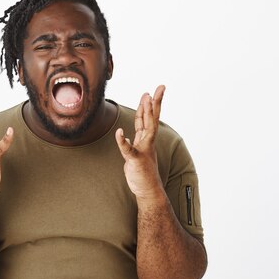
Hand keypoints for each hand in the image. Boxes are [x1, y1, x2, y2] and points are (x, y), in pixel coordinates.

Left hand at [115, 85, 165, 200]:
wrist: (148, 190)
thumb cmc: (142, 172)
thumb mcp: (136, 154)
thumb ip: (135, 143)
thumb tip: (131, 136)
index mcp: (146, 140)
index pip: (148, 119)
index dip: (149, 105)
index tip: (152, 91)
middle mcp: (147, 142)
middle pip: (152, 118)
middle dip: (155, 103)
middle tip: (159, 88)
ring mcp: (143, 150)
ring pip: (145, 128)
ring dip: (146, 113)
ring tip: (146, 99)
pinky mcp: (136, 161)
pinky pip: (128, 150)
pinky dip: (123, 141)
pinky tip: (119, 132)